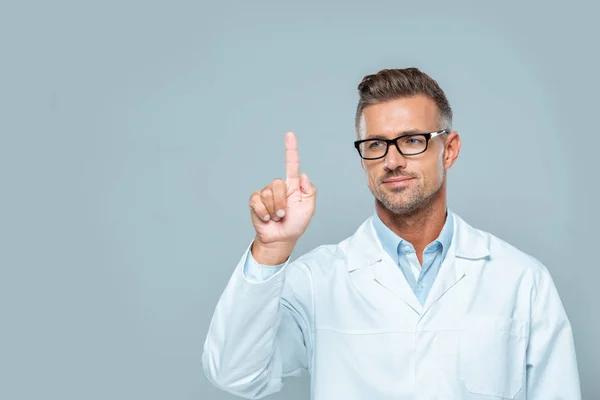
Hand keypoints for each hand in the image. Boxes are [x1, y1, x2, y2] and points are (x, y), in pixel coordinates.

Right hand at [249, 132, 315, 253]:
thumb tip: (304, 175)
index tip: (289, 135)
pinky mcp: (255, 201)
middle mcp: (279, 187)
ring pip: (267, 193)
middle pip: (277, 183)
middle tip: (284, 214)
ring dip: (273, 210)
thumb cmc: (296, 223)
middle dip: (281, 202)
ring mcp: (266, 193)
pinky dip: (263, 212)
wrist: (281, 238)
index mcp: (293, 186)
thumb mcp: (309, 208)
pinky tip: (266, 218)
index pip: (291, 164)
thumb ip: (309, 191)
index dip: (290, 149)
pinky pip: (257, 201)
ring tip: (276, 217)